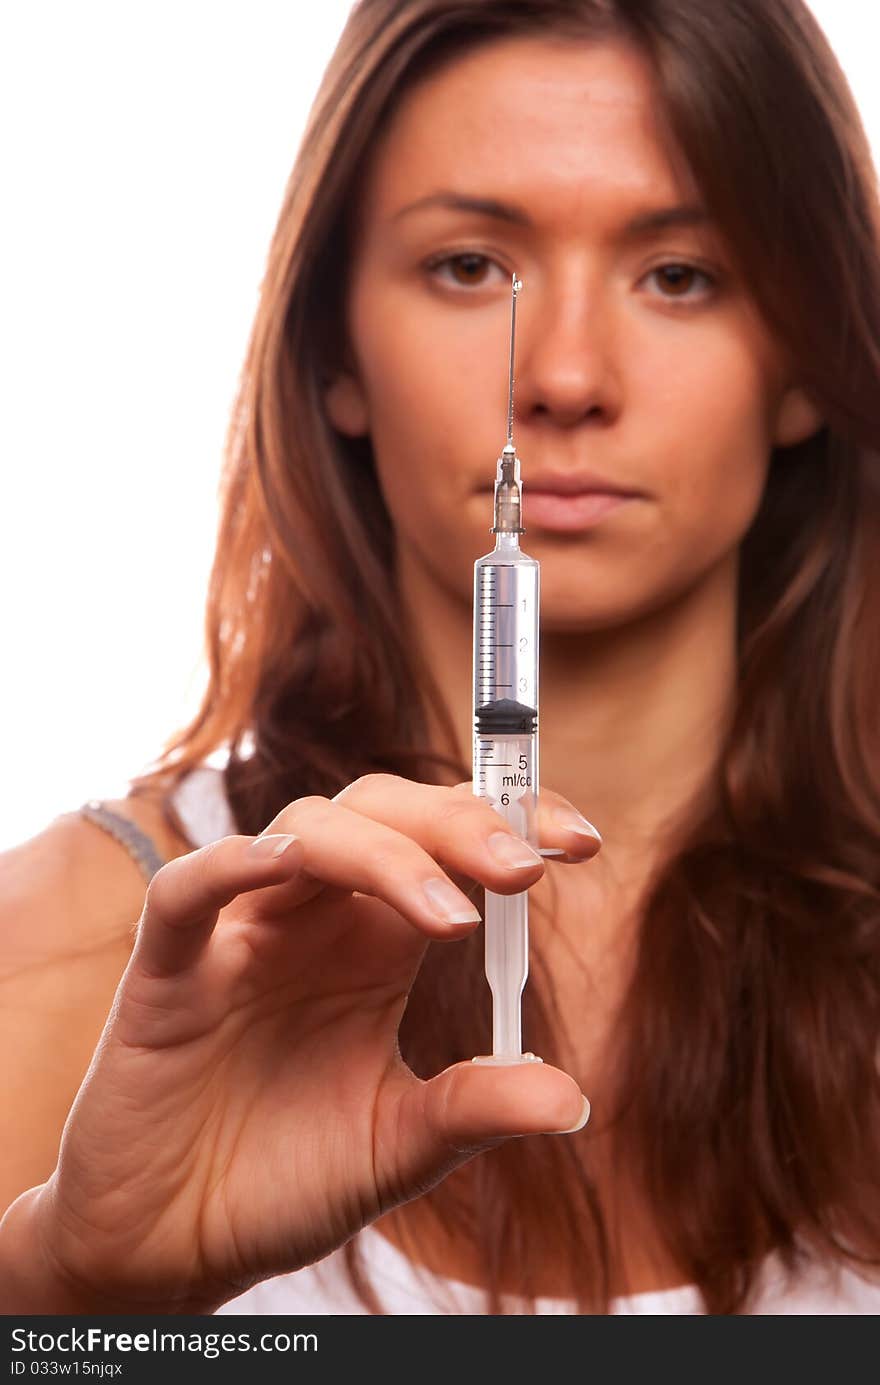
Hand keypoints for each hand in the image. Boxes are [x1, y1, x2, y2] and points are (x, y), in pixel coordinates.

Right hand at [30, 775, 599, 1311]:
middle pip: (384, 813)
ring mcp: (241, 934)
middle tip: (524, 871)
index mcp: (377, 945)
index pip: (445, 844)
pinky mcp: (169, 970)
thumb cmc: (284, 1180)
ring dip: (381, 853)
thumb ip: (474, 1109)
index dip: (509, 823)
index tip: (582, 842)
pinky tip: (289, 866)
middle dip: (459, 823)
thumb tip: (574, 1098)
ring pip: (306, 830)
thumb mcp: (398, 1146)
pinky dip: (236, 863)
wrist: (177, 1246)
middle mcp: (315, 918)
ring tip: (449, 919)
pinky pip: (189, 887)